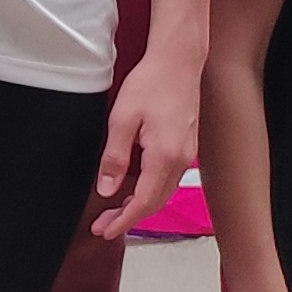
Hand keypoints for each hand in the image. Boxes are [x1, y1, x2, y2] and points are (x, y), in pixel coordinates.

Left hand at [87, 53, 199, 240]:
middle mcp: (181, 159)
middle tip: (103, 225)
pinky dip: (151, 190)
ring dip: (140, 205)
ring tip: (115, 211)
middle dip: (129, 217)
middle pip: (155, 202)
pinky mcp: (187, 145)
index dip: (123, 221)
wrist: (179, 60)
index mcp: (164, 156)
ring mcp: (187, 153)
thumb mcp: (122, 120)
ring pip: (164, 191)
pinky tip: (135, 187)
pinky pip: (169, 178)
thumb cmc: (151, 82)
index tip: (105, 231)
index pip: (144, 203)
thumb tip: (107, 188)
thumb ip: (114, 158)